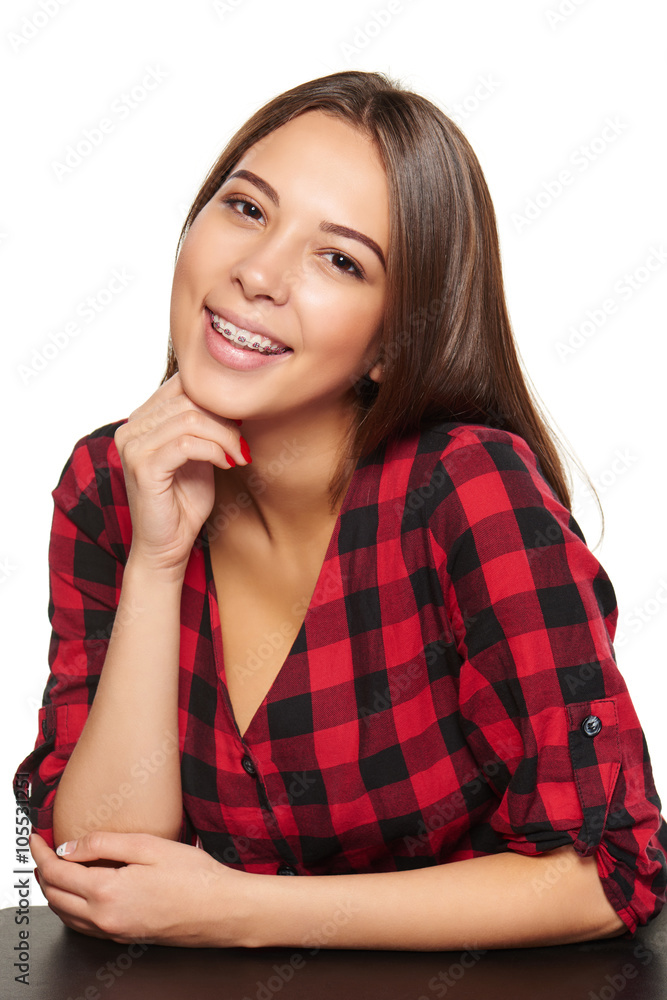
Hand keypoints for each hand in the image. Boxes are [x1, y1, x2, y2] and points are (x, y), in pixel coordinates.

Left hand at [30, 831, 250, 946]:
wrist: (221, 911)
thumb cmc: (193, 877)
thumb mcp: (148, 846)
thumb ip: (104, 843)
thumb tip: (69, 846)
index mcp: (107, 892)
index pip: (57, 872)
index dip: (41, 852)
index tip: (36, 837)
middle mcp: (104, 918)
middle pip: (54, 895)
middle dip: (42, 871)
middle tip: (42, 848)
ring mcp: (112, 932)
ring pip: (65, 914)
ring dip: (53, 890)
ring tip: (55, 866)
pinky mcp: (123, 937)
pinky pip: (81, 925)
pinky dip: (69, 906)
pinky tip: (79, 891)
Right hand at [114, 371, 249, 574]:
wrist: (167, 546)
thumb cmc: (184, 502)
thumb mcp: (199, 453)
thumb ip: (205, 424)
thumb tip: (235, 396)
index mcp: (141, 419)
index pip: (181, 384)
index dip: (216, 396)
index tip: (240, 420)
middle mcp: (130, 427)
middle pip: (188, 398)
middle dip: (225, 418)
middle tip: (242, 442)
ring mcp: (132, 446)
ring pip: (190, 418)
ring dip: (224, 436)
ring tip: (238, 454)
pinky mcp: (142, 467)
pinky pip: (186, 444)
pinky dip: (214, 450)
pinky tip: (227, 464)